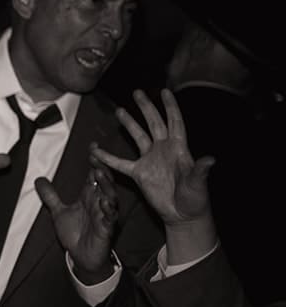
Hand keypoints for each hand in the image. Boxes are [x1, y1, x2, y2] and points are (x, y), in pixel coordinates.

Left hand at [36, 166, 118, 279]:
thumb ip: (50, 196)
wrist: (82, 257)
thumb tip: (38, 179)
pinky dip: (108, 210)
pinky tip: (104, 203)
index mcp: (89, 197)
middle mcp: (99, 203)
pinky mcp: (107, 229)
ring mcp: (104, 215)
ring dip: (106, 185)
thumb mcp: (58, 212)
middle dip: (101, 169)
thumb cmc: (75, 233)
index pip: (94, 175)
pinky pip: (110, 218)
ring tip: (99, 174)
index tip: (92, 146)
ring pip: (110, 197)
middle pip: (104, 182)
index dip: (94, 161)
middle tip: (96, 156)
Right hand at [89, 88, 215, 226]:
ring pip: (138, 137)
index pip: (175, 123)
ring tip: (120, 110)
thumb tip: (211, 159)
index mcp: (179, 149)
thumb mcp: (198, 184)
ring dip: (129, 124)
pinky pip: (120, 163)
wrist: (183, 216)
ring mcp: (150, 160)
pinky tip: (95, 150)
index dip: (170, 107)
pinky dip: (107, 157)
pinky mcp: (139, 174)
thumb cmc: (195, 199)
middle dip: (146, 107)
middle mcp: (163, 150)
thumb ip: (200, 170)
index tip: (164, 91)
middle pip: (154, 123)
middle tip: (137, 92)